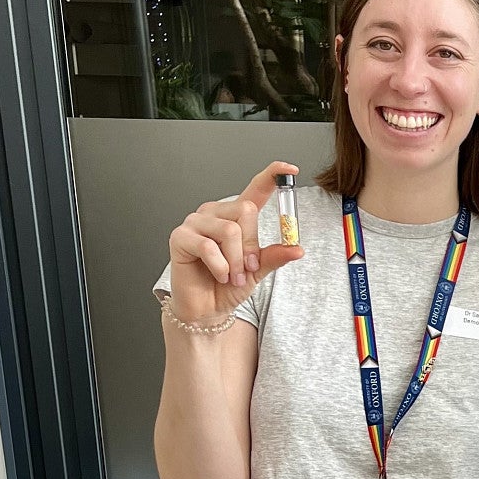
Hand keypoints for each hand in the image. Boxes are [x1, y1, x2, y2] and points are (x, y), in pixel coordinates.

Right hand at [167, 160, 304, 324]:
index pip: (255, 188)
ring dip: (236, 261)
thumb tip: (297, 249)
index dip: (272, 176)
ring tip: (232, 275)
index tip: (290, 169)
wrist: (206, 309)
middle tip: (246, 269)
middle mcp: (215, 213)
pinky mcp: (180, 237)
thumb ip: (274, 256)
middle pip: (246, 211)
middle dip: (251, 246)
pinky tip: (219, 275)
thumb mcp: (258, 270)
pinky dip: (220, 267)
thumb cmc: (227, 285)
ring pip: (230, 231)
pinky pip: (209, 247)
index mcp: (235, 216)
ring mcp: (195, 222)